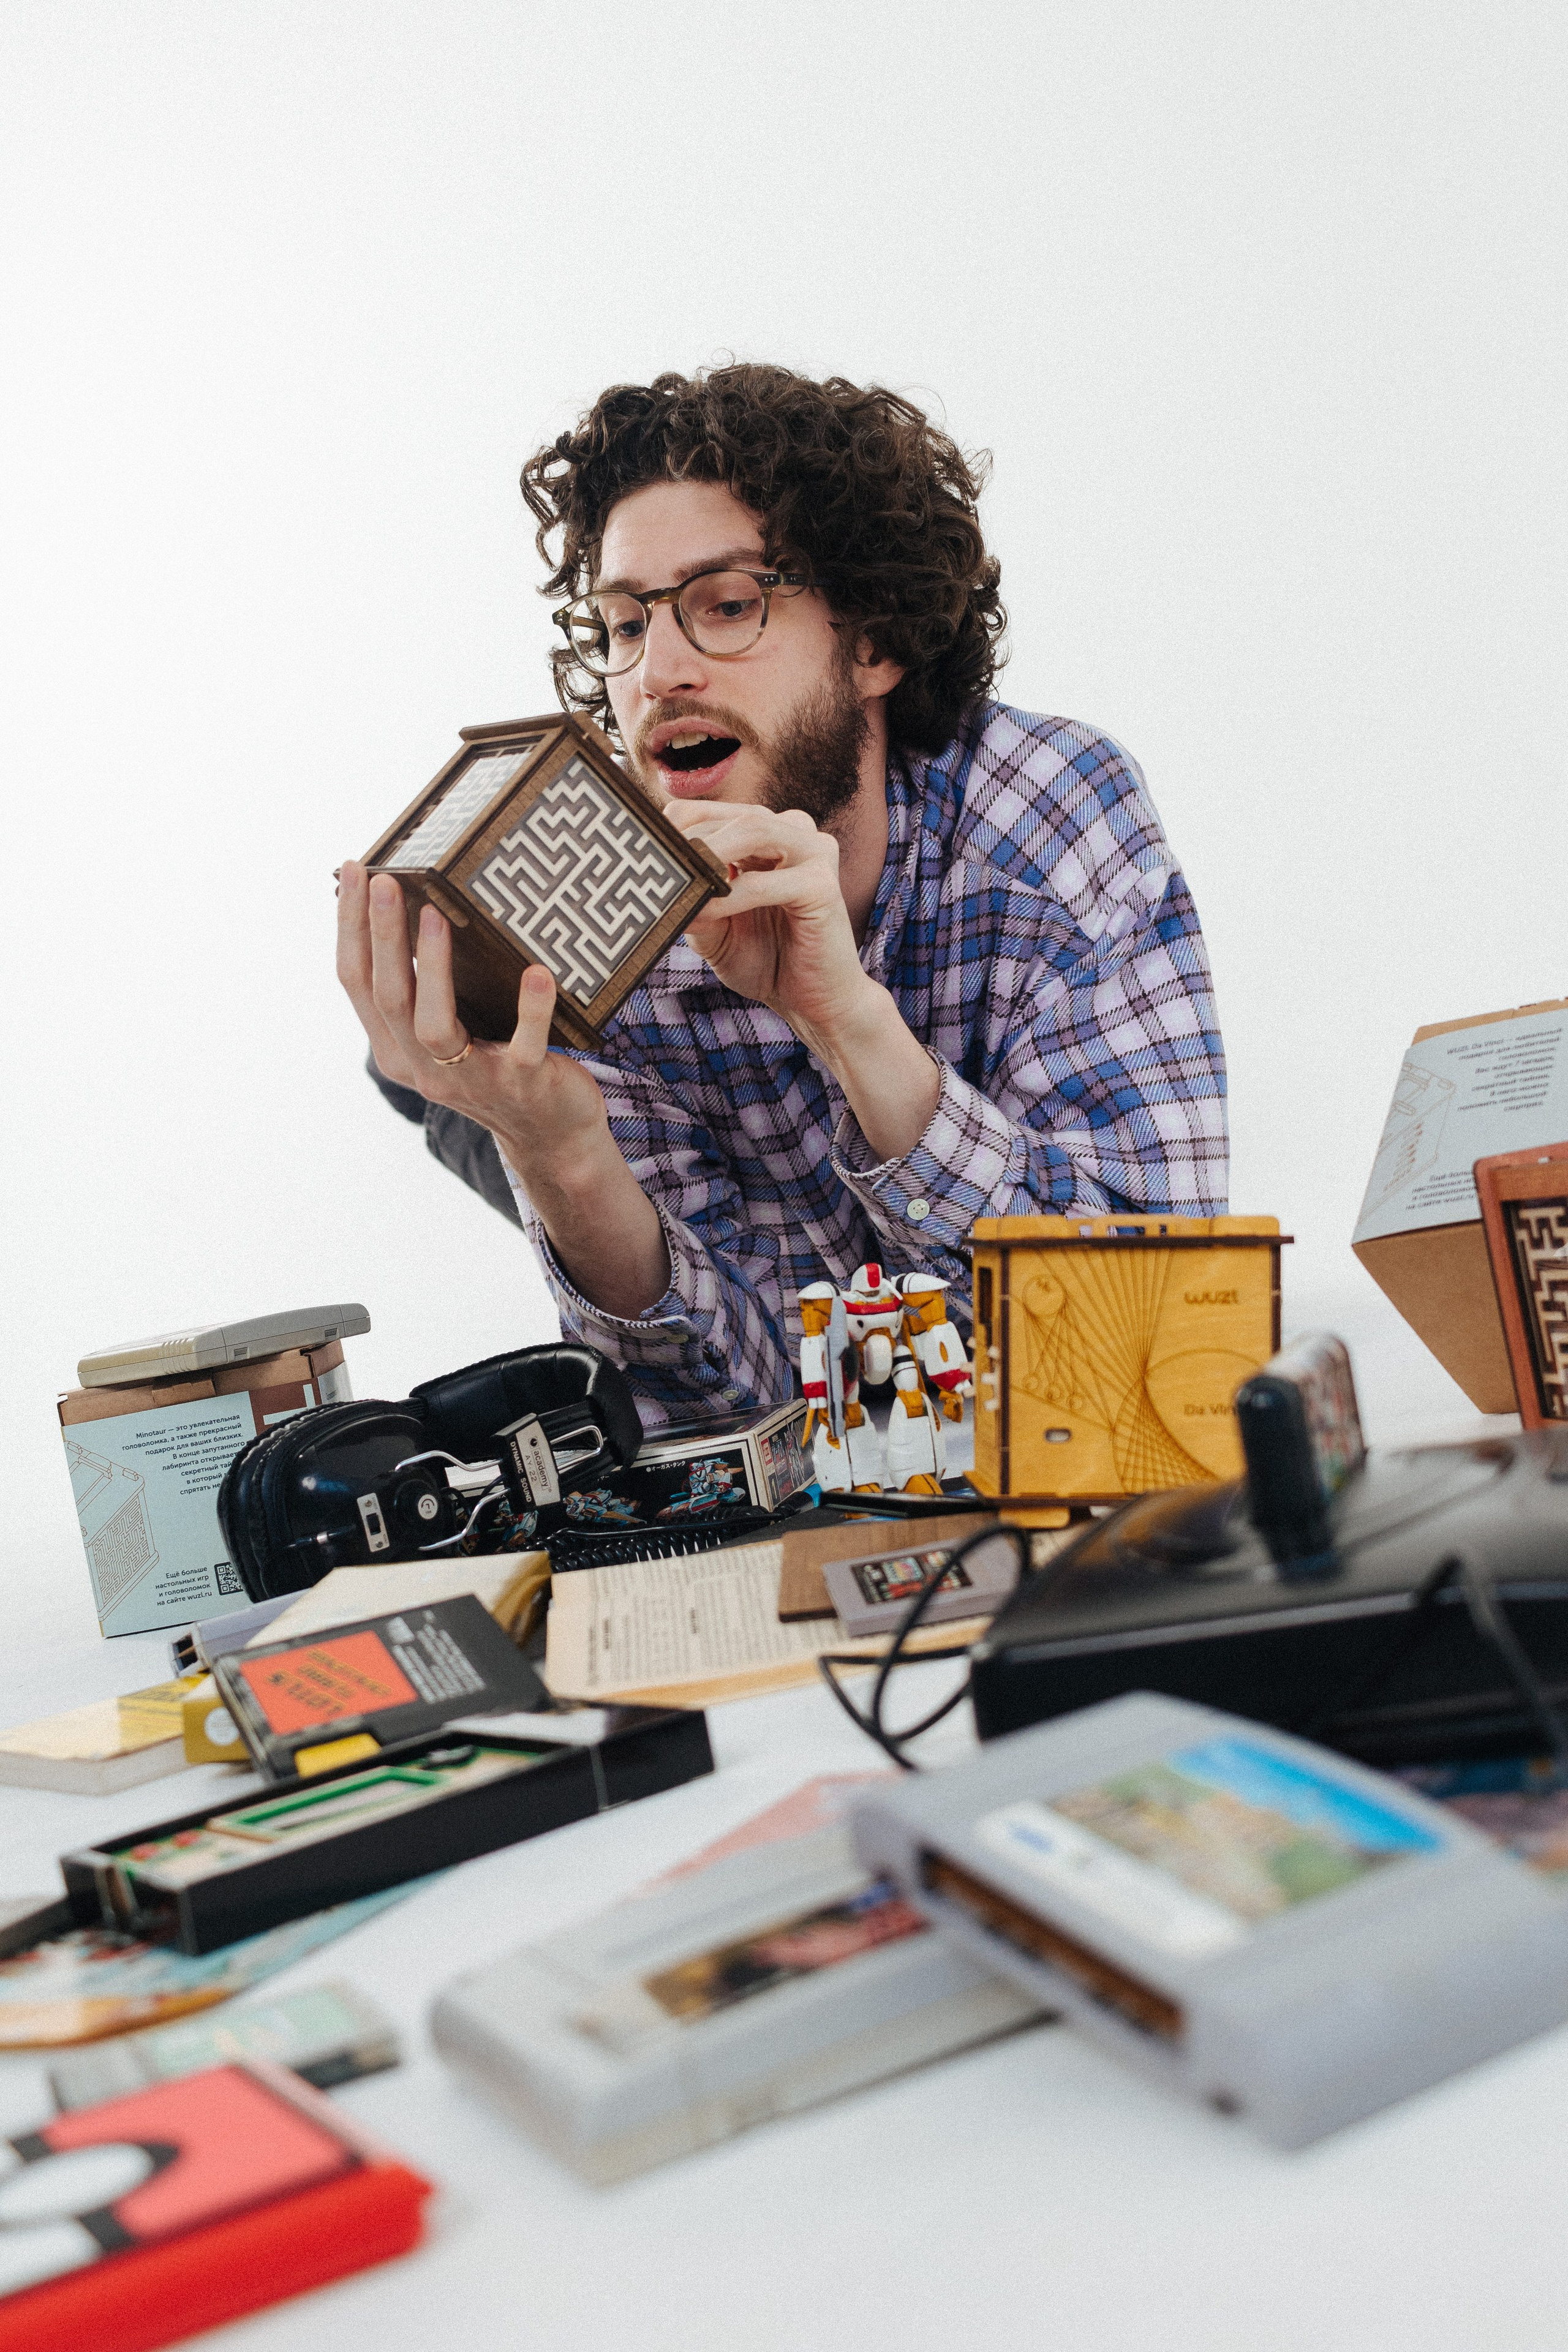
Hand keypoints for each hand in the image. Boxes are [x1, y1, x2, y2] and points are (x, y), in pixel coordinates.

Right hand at [336, 863, 670, 1313]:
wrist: (552, 1135)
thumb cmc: (499, 1062)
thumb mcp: (450, 1029)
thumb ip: (427, 985)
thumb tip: (416, 902)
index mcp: (396, 1049)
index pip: (357, 983)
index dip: (351, 926)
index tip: (355, 870)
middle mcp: (424, 1068)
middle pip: (389, 997)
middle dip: (383, 935)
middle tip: (387, 880)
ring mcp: (472, 1079)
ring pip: (434, 1026)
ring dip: (432, 968)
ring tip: (438, 915)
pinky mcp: (523, 1084)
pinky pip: (524, 1046)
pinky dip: (530, 1011)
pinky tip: (537, 973)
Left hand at [665, 806, 940, 1160]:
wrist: (815, 1003)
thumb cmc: (766, 961)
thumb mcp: (713, 928)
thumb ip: (691, 899)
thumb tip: (652, 879)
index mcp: (766, 834)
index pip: (712, 812)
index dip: (673, 825)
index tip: (636, 846)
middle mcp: (793, 832)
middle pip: (732, 814)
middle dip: (689, 837)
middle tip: (649, 861)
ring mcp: (814, 853)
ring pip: (754, 830)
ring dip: (711, 853)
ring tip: (678, 881)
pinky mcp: (824, 885)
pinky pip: (770, 883)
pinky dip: (732, 898)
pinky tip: (705, 914)